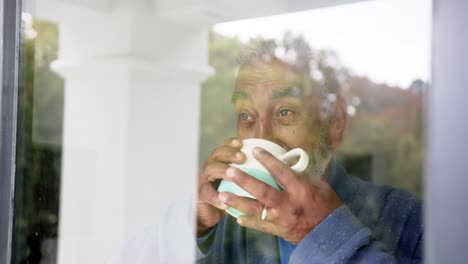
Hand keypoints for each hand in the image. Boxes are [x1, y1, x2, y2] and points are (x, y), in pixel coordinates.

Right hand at [196, 138, 244, 234]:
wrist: (209, 212)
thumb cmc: (230, 195)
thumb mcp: (240, 183)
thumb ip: (252, 173)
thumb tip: (275, 166)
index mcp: (221, 161)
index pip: (226, 147)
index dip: (232, 143)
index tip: (242, 143)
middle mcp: (211, 167)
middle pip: (217, 154)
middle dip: (229, 153)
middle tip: (242, 157)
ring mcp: (204, 179)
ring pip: (210, 170)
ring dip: (222, 170)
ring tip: (231, 173)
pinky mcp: (200, 194)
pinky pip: (207, 193)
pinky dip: (216, 198)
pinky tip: (225, 202)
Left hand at [218, 147, 341, 243]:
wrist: (331, 234)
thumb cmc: (327, 206)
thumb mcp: (318, 185)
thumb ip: (300, 175)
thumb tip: (285, 164)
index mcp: (300, 190)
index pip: (281, 172)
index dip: (268, 160)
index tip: (255, 150)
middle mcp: (288, 204)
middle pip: (262, 191)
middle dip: (244, 180)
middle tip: (229, 171)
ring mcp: (281, 219)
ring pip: (255, 209)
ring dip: (237, 202)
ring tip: (222, 195)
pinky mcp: (278, 230)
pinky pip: (259, 225)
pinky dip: (247, 221)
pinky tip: (235, 217)